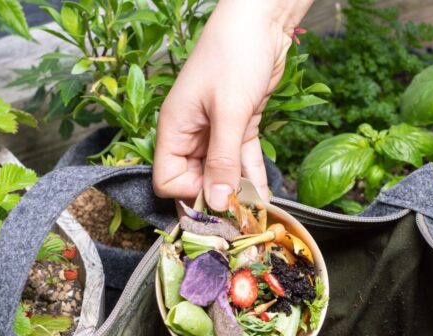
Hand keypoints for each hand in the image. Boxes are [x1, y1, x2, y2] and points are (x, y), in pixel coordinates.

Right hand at [153, 0, 311, 209]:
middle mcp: (191, 134)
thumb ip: (223, 160)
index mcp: (175, 128)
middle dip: (217, 198)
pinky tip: (264, 197)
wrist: (261, 22)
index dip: (190, 194)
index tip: (216, 200)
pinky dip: (252, 177)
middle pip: (196, 181)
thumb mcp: (229, 112)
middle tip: (240, 216)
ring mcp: (216, 132)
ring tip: (256, 214)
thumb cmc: (235, 54)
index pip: (168, 180)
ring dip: (238, 193)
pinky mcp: (240, 127)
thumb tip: (217, 202)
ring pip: (222, 174)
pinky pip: (243, 161)